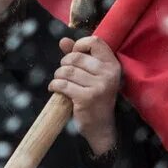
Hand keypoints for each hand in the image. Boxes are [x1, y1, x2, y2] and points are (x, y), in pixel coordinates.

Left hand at [52, 35, 121, 154]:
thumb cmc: (95, 98)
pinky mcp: (87, 98)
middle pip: (76, 56)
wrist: (101, 127)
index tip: (73, 54)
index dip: (79, 44)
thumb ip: (79, 56)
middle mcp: (108, 73)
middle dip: (64, 63)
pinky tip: (55, 89)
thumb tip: (63, 40)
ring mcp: (99, 86)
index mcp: (112, 64)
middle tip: (63, 73)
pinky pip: (63, 84)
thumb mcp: (91, 75)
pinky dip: (54, 85)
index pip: (95, 41)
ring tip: (59, 81)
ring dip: (58, 75)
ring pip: (67, 70)